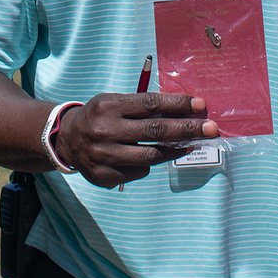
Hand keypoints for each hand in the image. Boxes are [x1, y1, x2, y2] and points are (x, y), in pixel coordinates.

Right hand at [54, 91, 217, 187]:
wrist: (66, 140)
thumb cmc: (99, 115)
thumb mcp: (114, 101)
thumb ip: (142, 106)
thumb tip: (183, 111)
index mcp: (109, 106)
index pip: (151, 104)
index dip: (178, 105)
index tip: (201, 105)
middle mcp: (106, 131)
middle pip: (155, 131)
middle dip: (188, 129)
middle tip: (212, 128)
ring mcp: (105, 156)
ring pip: (151, 156)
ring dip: (177, 150)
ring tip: (193, 144)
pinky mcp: (105, 176)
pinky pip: (139, 171)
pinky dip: (150, 163)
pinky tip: (154, 156)